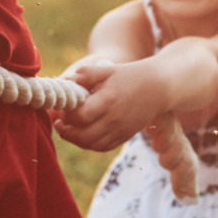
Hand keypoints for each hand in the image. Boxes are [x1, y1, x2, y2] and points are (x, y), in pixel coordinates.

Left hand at [53, 59, 172, 151]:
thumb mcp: (106, 70)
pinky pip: (102, 147)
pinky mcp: (124, 136)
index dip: (67, 114)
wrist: (158, 87)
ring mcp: (120, 130)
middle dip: (66, 132)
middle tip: (60, 123)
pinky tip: (83, 134)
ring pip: (91, 145)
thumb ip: (84, 74)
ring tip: (68, 129)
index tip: (65, 106)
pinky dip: (89, 144)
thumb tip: (64, 82)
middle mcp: (114, 119)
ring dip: (76, 140)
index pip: (80, 116)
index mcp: (108, 101)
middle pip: (83, 136)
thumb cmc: (128, 76)